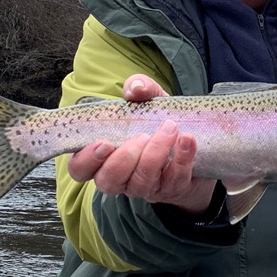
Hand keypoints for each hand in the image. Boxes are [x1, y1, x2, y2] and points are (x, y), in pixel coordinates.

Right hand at [67, 74, 216, 214]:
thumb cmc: (158, 121)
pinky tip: (187, 140)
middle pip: (109, 180)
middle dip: (124, 158)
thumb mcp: (149, 100)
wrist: (197, 141)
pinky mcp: (173, 188)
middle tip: (142, 135)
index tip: (104, 143)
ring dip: (156, 153)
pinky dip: (182, 158)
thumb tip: (135, 88)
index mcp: (104, 156)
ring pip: (142, 181)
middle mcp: (121, 177)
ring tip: (170, 128)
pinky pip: (174, 180)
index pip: (80, 168)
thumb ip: (139, 88)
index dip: (86, 160)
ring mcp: (146, 187)